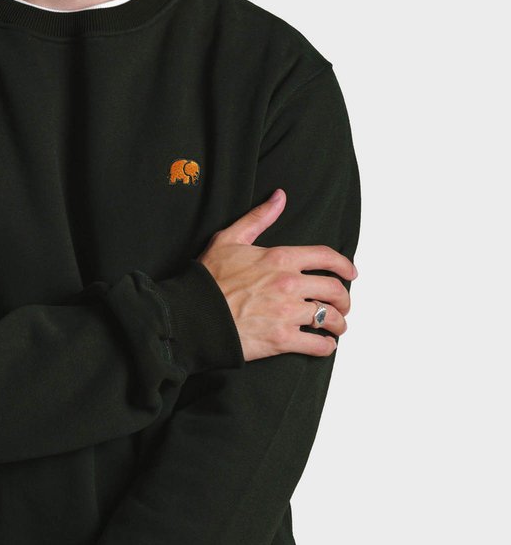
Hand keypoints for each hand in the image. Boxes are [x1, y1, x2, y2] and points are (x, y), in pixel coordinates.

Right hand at [200, 188, 357, 362]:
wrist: (193, 315)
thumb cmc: (207, 279)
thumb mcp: (229, 239)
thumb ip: (258, 218)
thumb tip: (279, 197)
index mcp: (280, 258)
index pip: (326, 258)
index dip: (344, 266)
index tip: (351, 273)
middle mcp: (289, 284)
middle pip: (334, 290)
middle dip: (344, 299)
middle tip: (343, 305)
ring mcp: (287, 313)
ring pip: (330, 318)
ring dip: (338, 324)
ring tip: (336, 328)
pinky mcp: (282, 339)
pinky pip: (317, 345)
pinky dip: (326, 347)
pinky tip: (324, 345)